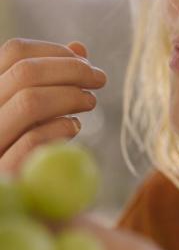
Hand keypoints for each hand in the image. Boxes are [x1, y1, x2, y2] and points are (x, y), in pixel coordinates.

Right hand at [0, 38, 106, 174]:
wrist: (20, 201)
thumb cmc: (23, 147)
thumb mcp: (33, 109)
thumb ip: (51, 80)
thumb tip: (79, 48)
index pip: (13, 52)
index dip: (54, 51)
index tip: (84, 61)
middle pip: (26, 72)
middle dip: (73, 70)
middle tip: (99, 79)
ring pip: (30, 102)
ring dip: (72, 96)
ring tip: (90, 102)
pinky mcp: (1, 173)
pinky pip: (33, 140)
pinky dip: (61, 127)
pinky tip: (73, 127)